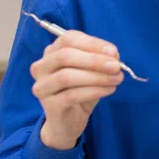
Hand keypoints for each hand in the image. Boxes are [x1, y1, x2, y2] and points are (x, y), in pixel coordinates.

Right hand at [30, 31, 123, 149]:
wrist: (70, 120)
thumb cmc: (82, 89)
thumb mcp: (93, 70)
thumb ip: (101, 58)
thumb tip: (113, 55)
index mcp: (52, 52)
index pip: (68, 39)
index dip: (93, 44)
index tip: (114, 52)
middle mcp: (41, 67)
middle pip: (65, 56)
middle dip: (95, 60)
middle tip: (117, 67)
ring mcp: (42, 87)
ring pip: (67, 77)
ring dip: (97, 77)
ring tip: (117, 79)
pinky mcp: (49, 105)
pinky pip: (71, 95)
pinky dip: (94, 91)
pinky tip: (109, 90)